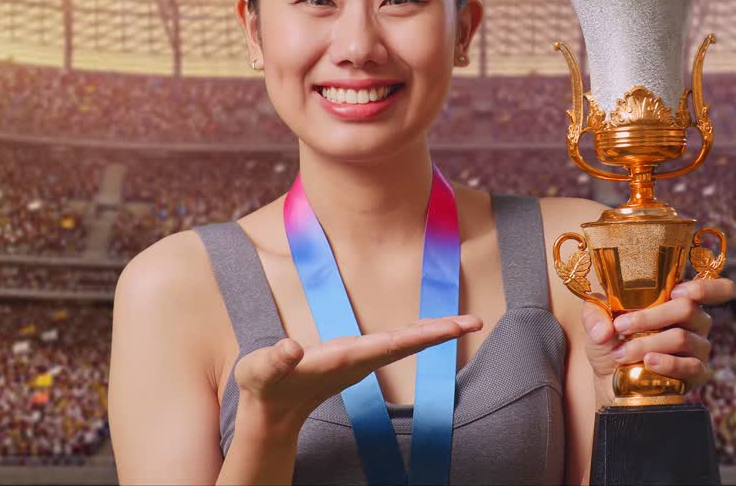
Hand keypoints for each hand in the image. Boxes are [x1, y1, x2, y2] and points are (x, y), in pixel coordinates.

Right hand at [233, 314, 482, 436]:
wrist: (271, 413)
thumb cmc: (265, 386)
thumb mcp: (261, 371)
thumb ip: (275, 360)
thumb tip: (290, 348)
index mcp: (344, 358)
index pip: (391, 344)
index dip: (421, 334)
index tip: (450, 329)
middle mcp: (360, 359)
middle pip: (408, 343)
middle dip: (441, 332)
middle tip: (474, 321)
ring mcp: (361, 360)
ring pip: (405, 343)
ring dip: (434, 332)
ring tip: (464, 322)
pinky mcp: (358, 358)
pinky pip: (396, 344)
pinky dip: (417, 334)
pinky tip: (432, 329)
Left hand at [582, 278, 735, 404]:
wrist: (610, 380)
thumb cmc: (612, 341)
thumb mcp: (597, 321)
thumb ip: (595, 314)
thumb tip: (605, 329)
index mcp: (678, 300)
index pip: (716, 289)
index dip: (705, 287)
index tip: (677, 290)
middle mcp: (695, 321)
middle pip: (687, 308)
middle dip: (650, 317)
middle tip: (621, 326)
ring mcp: (698, 348)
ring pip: (682, 338)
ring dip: (647, 343)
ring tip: (621, 353)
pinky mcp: (696, 374)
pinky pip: (690, 366)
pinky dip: (666, 363)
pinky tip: (649, 363)